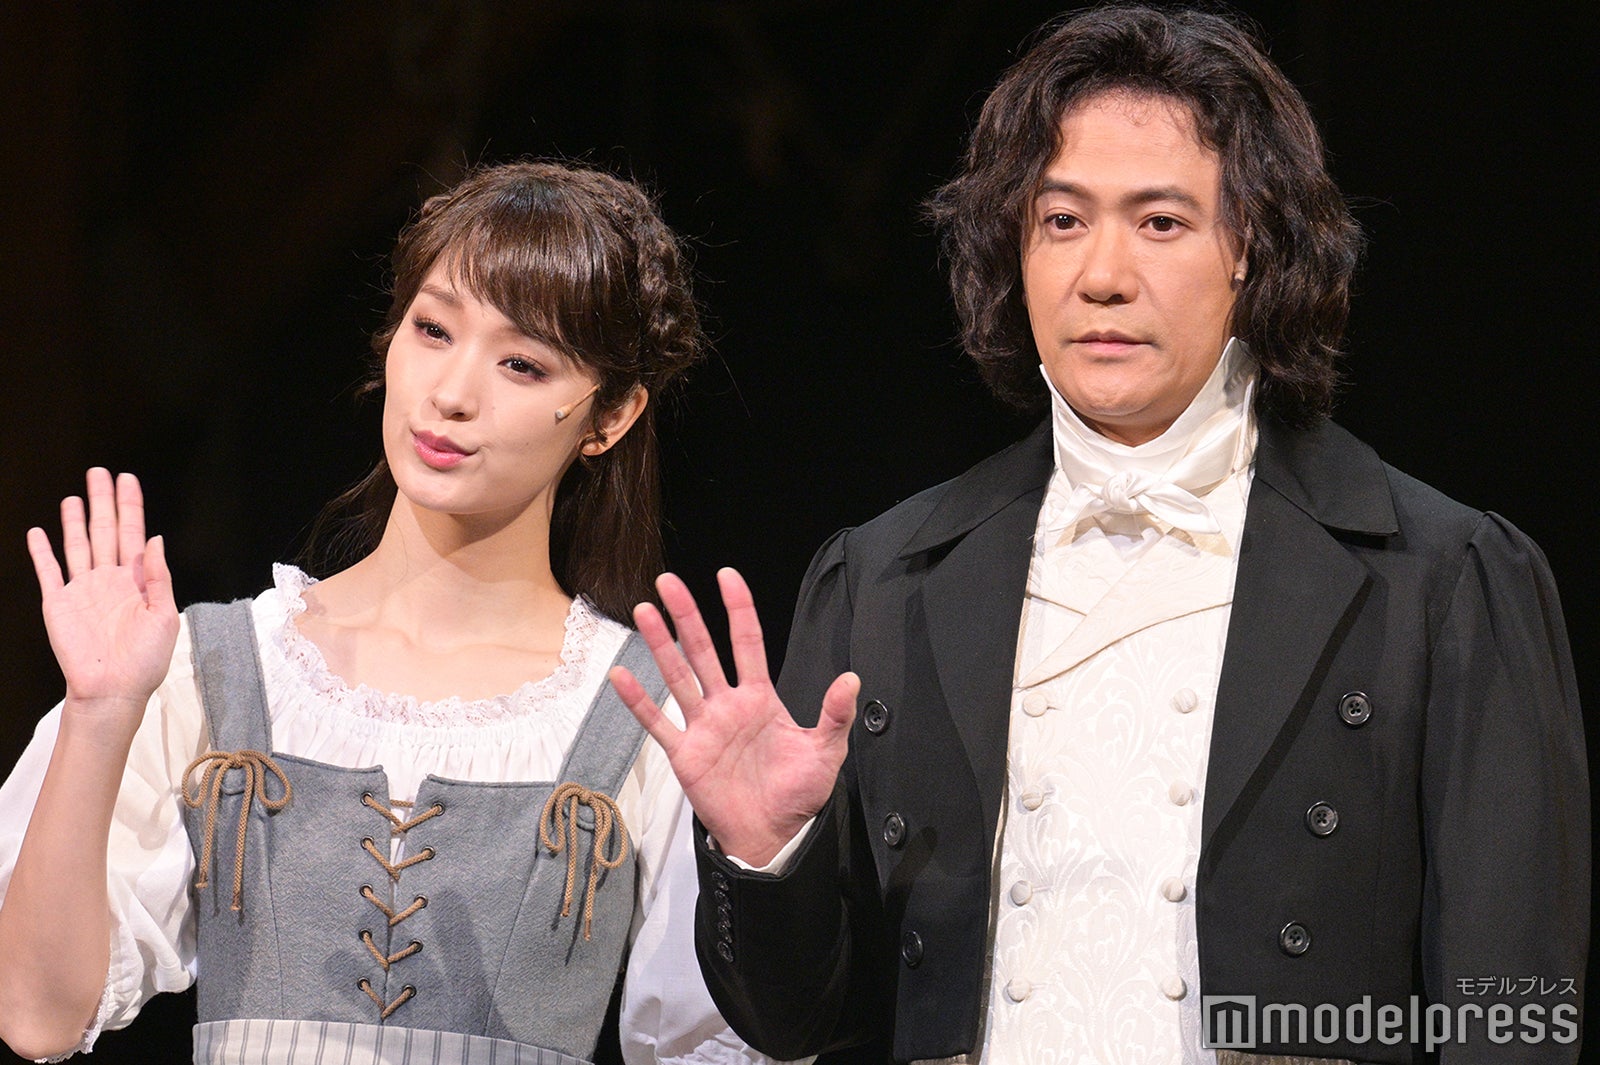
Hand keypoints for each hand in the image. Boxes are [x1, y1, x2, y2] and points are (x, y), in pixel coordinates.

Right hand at [26, 469, 178, 734]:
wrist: (114, 690)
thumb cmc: (146, 660)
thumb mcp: (165, 616)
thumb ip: (159, 577)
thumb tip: (156, 539)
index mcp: (137, 581)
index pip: (134, 533)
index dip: (131, 506)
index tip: (128, 479)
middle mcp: (109, 580)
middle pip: (104, 530)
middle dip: (102, 501)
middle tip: (99, 472)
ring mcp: (83, 590)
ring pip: (77, 545)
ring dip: (74, 520)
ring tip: (75, 496)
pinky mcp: (59, 603)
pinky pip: (49, 571)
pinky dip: (43, 552)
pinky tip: (39, 533)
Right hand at [610, 568, 857, 867]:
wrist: (774, 836)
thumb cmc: (799, 793)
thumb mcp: (825, 751)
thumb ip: (835, 714)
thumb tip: (852, 678)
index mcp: (760, 698)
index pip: (747, 642)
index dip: (738, 608)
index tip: (727, 576)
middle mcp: (727, 705)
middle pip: (703, 650)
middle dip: (687, 614)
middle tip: (669, 580)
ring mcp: (703, 727)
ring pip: (677, 676)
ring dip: (660, 645)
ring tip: (644, 611)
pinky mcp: (685, 754)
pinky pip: (657, 722)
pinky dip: (638, 700)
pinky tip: (621, 676)